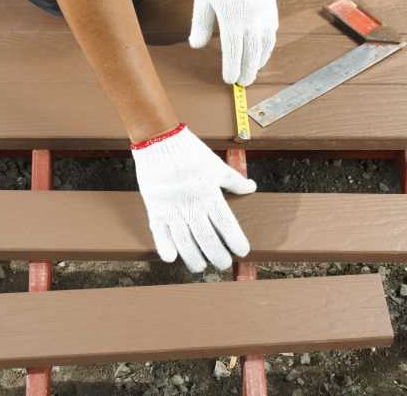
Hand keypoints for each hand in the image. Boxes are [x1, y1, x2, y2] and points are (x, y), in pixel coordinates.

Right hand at [130, 123, 254, 271]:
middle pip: (205, 237)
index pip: (225, 223)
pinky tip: (172, 258)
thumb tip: (251, 187)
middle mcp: (191, 203)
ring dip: (193, 257)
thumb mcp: (215, 164)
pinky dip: (164, 246)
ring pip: (183, 240)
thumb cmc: (189, 151)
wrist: (159, 140)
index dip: (234, 239)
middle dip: (216, 254)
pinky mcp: (155, 207)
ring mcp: (171, 207)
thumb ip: (234, 180)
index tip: (242, 251)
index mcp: (208, 192)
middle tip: (222, 264)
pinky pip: (159, 232)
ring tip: (200, 267)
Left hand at [189, 0, 277, 86]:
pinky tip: (263, 48)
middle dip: (248, 71)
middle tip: (244, 83)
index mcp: (231, 20)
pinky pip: (272, 31)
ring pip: (265, 44)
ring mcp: (264, 13)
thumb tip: (197, 46)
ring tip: (255, 69)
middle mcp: (251, 20)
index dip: (231, 69)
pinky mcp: (271, 5)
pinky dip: (268, 44)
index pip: (233, 53)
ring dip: (261, 60)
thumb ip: (200, 25)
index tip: (229, 80)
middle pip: (252, 54)